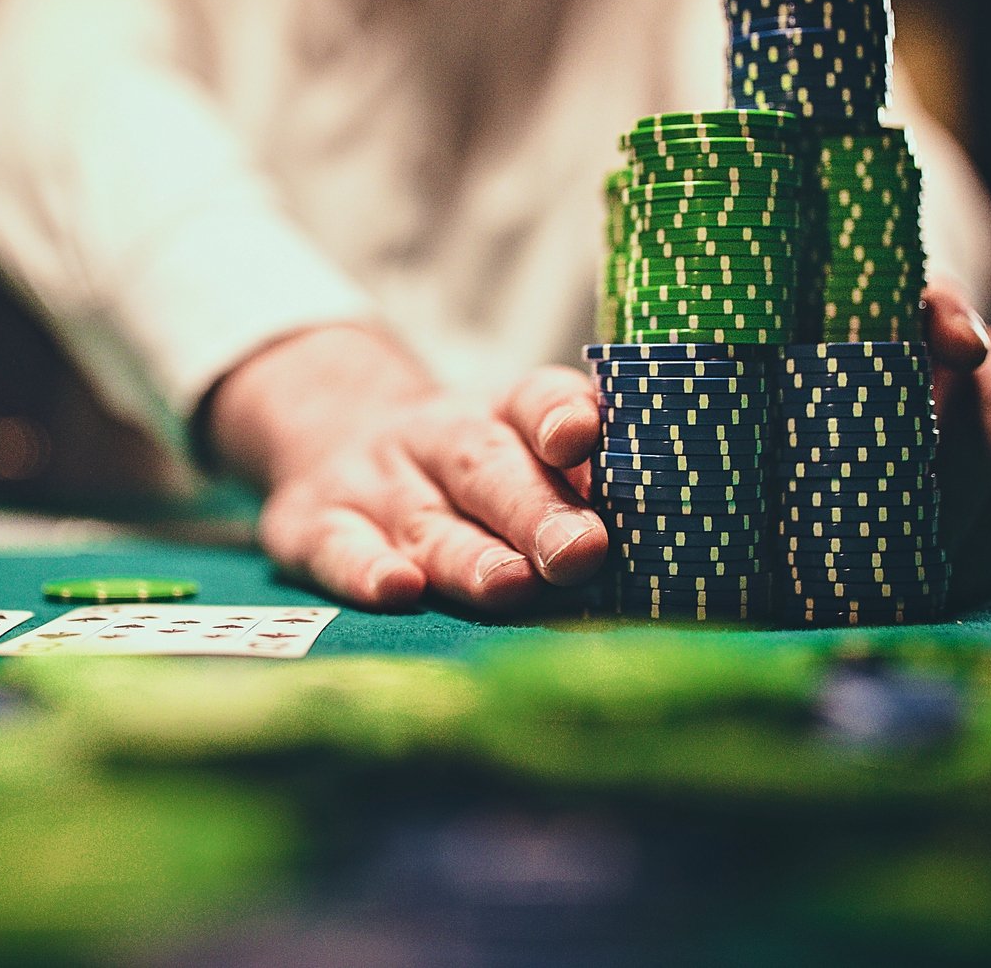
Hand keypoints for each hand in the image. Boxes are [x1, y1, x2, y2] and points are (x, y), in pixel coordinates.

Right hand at [206, 326, 605, 610]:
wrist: (330, 434)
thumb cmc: (467, 467)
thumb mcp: (513, 447)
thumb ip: (578, 484)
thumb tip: (676, 531)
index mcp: (498, 413)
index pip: (532, 401)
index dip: (559, 416)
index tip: (584, 438)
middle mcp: (434, 439)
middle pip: (486, 468)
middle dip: (536, 512)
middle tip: (582, 551)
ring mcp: (372, 481)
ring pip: (426, 520)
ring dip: (469, 556)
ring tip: (511, 586)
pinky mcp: (314, 524)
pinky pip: (339, 547)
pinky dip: (365, 570)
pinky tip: (397, 590)